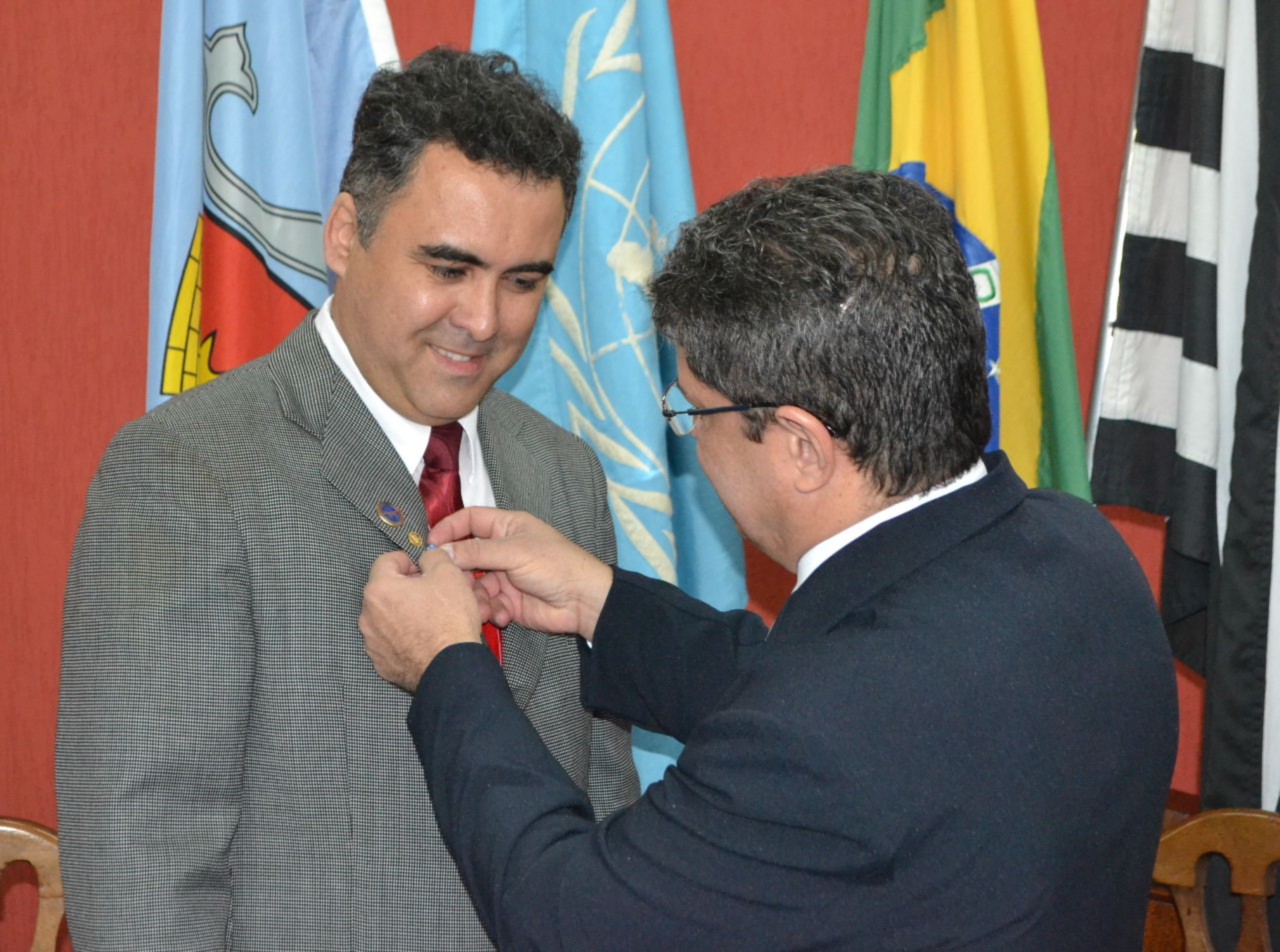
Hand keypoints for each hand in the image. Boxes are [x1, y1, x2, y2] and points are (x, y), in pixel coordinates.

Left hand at [360, 549, 482, 691]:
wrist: (451, 667)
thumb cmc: (448, 618)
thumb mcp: (448, 574)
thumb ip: (433, 557)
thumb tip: (426, 558)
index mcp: (379, 589)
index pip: (386, 561)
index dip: (407, 560)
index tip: (423, 569)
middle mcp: (368, 615)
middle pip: (385, 591)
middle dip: (406, 589)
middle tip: (431, 594)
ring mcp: (372, 642)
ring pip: (387, 618)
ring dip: (404, 613)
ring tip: (429, 619)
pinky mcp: (381, 663)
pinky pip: (390, 642)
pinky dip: (403, 637)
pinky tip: (424, 640)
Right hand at [428, 508, 612, 641]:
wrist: (583, 602)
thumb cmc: (554, 565)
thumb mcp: (514, 552)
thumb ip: (476, 552)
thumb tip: (440, 551)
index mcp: (507, 527)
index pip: (470, 520)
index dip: (449, 528)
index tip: (429, 543)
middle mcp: (502, 549)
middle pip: (466, 556)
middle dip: (459, 573)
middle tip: (452, 585)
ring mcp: (504, 576)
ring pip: (473, 585)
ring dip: (475, 598)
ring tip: (486, 607)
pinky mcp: (508, 601)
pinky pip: (487, 604)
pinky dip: (491, 612)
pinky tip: (502, 616)